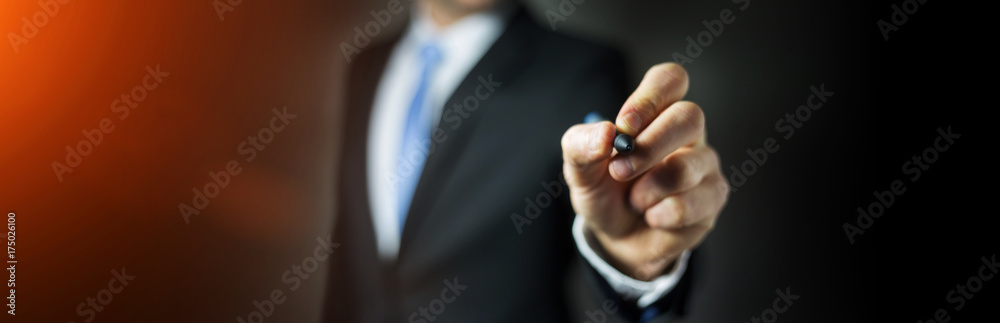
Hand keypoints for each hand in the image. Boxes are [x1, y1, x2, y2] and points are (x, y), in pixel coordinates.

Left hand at [561, 63, 728, 280]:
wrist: (617, 237)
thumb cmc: (604, 191)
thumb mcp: (580, 169)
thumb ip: (581, 145)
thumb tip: (605, 133)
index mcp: (657, 112)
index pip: (671, 79)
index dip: (650, 97)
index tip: (625, 126)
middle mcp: (687, 132)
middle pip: (689, 116)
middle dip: (649, 147)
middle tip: (619, 170)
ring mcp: (705, 164)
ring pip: (686, 167)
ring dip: (647, 190)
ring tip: (635, 201)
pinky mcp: (713, 198)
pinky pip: (690, 205)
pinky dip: (660, 216)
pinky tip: (653, 217)